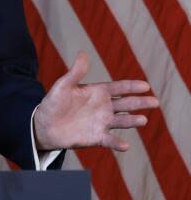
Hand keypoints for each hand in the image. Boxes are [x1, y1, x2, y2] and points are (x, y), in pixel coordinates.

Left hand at [34, 51, 158, 151]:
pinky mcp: (96, 137)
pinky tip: (125, 145)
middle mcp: (104, 107)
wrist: (44, 124)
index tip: (145, 86)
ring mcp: (102, 122)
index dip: (131, 87)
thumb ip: (76, 72)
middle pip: (126, 104)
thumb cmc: (54, 102)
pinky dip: (117, 143)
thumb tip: (83, 53)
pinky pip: (110, 140)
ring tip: (143, 120)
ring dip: (132, 121)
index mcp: (98, 92)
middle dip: (140, 102)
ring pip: (122, 121)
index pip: (119, 88)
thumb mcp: (63, 85)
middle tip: (154, 101)